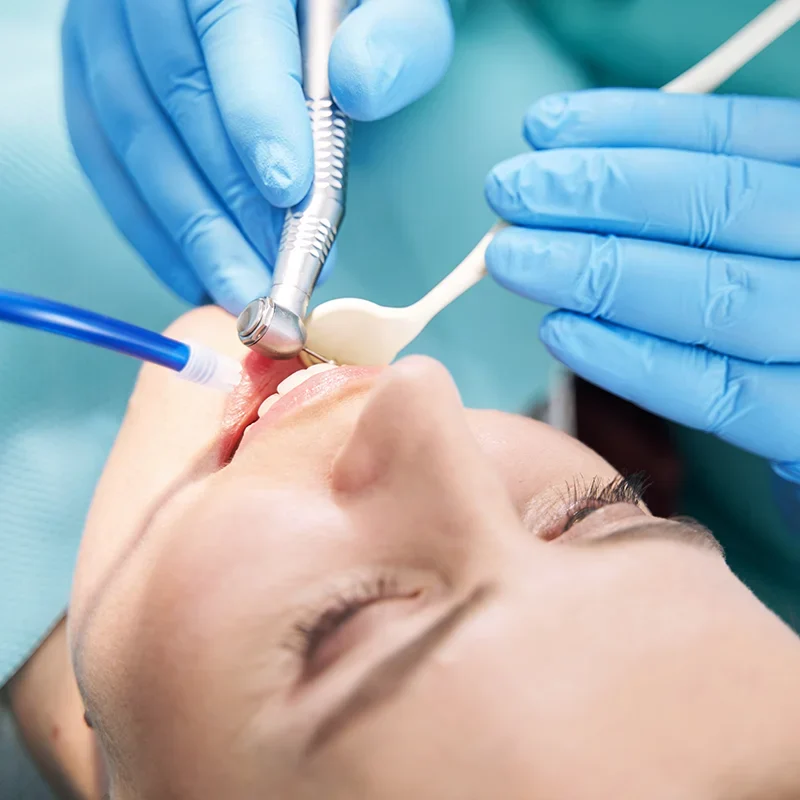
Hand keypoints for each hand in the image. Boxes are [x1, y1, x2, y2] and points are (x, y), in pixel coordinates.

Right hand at [62, 0, 453, 313]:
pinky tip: (192, 270)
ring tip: (243, 288)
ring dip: (189, 224)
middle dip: (229, 194)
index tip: (289, 190)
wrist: (298, 7)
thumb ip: (397, 31)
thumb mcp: (401, 0)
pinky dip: (146, 220)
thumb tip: (360, 82)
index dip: (255, 109)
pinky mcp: (93, 65)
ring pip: (131, 129)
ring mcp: (106, 21)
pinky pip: (100, 150)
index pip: (228, 19)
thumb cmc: (353, 5)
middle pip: (173, 88)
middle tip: (275, 270)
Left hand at [485, 89, 799, 483]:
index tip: (544, 127)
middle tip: (507, 190)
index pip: (736, 138)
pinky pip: (715, 391)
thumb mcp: (750, 230)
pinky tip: (557, 331)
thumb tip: (566, 168)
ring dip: (597, 271)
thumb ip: (687, 198)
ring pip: (712, 296)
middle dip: (600, 191)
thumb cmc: (768, 297)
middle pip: (722, 206)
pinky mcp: (799, 422)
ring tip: (511, 257)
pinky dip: (628, 358)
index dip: (631, 128)